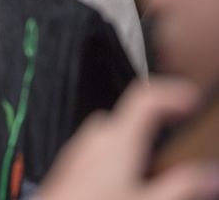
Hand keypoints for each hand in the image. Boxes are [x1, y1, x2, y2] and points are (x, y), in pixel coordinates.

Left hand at [39, 79, 218, 199]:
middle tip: (179, 137)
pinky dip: (118, 156)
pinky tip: (123, 182)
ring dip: (137, 143)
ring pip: (114, 134)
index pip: (146, 96)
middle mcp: (97, 136)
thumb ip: (184, 186)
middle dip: (157, 123)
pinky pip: (99, 149)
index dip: (173, 91)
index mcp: (119, 138)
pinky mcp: (72, 162)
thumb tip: (214, 174)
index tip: (195, 100)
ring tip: (154, 166)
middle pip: (131, 116)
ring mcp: (81, 148)